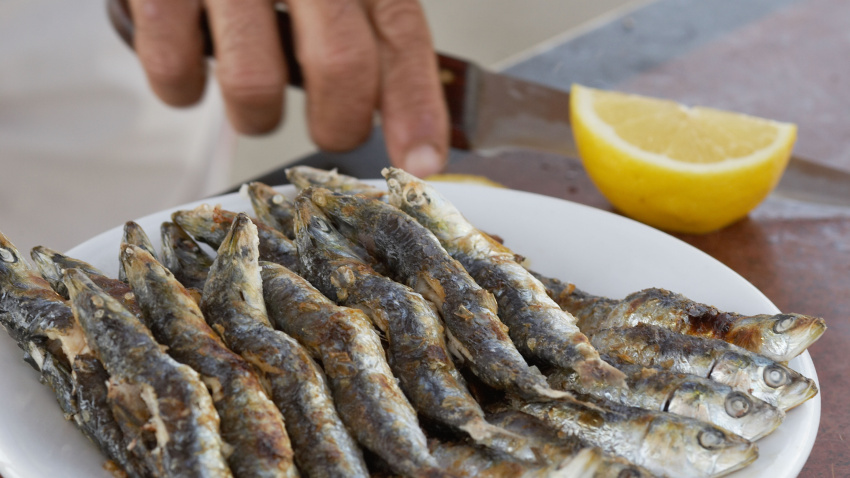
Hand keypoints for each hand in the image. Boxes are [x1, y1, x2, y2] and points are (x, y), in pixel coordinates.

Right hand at [128, 0, 448, 176]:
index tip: (422, 160)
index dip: (415, 104)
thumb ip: (368, 34)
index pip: (398, 32)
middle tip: (331, 130)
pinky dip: (184, 88)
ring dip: (256, 116)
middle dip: (339, 125)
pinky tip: (189, 60)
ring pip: (255, 83)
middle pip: (339, 64)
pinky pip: (177, 73)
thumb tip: (413, 123)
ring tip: (252, 92)